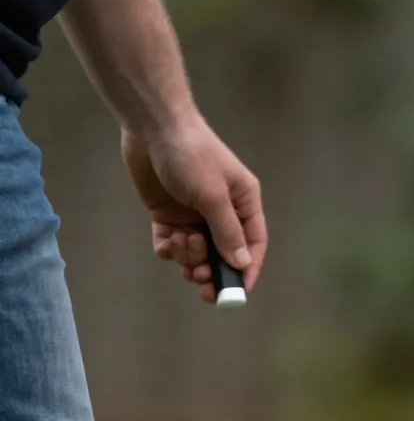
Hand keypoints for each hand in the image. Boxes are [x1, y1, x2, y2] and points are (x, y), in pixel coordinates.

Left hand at [119, 118, 267, 301]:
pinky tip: (166, 243)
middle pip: (222, 253)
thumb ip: (227, 231)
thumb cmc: (190, 154)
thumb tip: (241, 263)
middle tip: (198, 279)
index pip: (253, 244)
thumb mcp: (212, 195)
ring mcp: (194, 213)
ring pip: (196, 252)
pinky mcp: (168, 212)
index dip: (246, 270)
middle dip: (210, 268)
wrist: (152, 127)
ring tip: (179, 243)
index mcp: (243, 203)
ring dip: (188, 256)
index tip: (235, 293)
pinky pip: (171, 243)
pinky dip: (168, 249)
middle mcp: (222, 211)